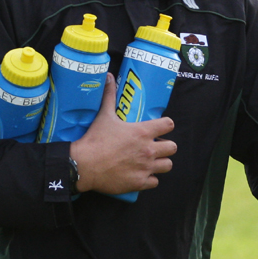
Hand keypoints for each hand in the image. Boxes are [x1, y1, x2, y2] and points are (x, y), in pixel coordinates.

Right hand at [70, 73, 176, 195]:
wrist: (84, 165)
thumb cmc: (95, 139)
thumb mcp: (103, 115)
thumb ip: (109, 96)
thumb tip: (107, 76)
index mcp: (143, 132)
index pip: (169, 125)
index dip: (165, 125)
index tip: (159, 128)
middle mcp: (148, 150)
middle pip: (173, 147)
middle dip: (166, 146)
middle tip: (155, 146)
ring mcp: (146, 167)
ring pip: (168, 165)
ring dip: (161, 163)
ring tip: (150, 161)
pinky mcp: (140, 182)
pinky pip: (155, 182)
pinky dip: (149, 179)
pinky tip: (141, 174)